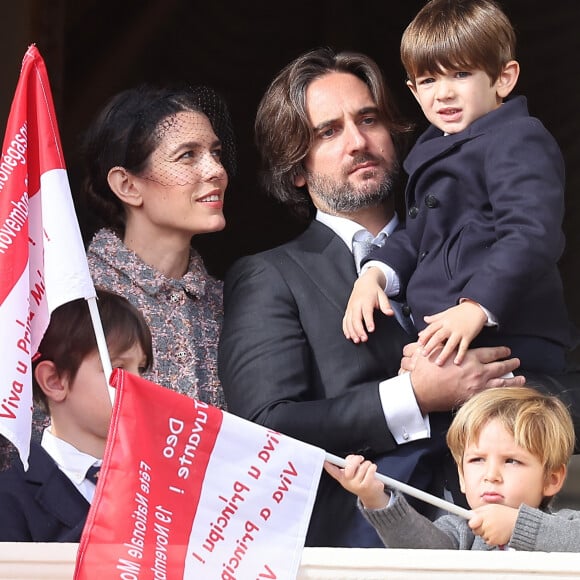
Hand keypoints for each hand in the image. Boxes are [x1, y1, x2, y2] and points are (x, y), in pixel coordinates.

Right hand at [324, 454, 388, 509]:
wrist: (371, 495)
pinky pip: (371, 469)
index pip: (334, 471)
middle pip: (351, 464)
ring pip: (364, 465)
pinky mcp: (368, 485)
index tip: (324, 461)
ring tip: (367, 470)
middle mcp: (349, 482)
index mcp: (343, 478)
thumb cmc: (361, 480)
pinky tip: (372, 473)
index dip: (328, 466)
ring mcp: (358, 485)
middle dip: (357, 459)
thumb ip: (349, 463)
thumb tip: (351, 459)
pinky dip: (373, 467)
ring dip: (367, 464)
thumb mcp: (352, 473)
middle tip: (360, 459)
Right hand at [343, 267, 391, 342]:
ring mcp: (350, 308)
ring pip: (349, 321)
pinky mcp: (347, 311)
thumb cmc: (374, 291)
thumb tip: (390, 313)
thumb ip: (386, 305)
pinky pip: (344, 321)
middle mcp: (356, 304)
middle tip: (364, 339)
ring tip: (357, 340)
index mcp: (365, 300)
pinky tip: (349, 336)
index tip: (371, 330)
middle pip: (355, 319)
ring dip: (352, 331)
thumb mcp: (382, 296)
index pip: (366, 312)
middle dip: (359, 330)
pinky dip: (345, 329)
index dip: (368, 321)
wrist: (364, 283)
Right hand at [408, 345, 524, 413]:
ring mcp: (476, 386)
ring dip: (513, 381)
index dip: (500, 351)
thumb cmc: (426, 370)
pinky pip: (492, 396)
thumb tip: (446, 337)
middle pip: (500, 367)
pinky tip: (507, 394)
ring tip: (522, 379)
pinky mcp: (472, 398)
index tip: (506, 350)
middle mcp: (476, 372)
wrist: (421, 390)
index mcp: (469, 358)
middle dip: (510, 363)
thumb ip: (445, 344)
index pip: (490, 353)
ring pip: (501, 383)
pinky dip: (502, 394)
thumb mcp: (435, 350)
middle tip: (517, 361)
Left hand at [419, 301, 486, 365]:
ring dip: (444, 354)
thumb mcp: (446, 313)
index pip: (431, 328)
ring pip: (450, 344)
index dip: (424, 336)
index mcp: (443, 321)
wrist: (476, 308)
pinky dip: (460, 355)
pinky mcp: (468, 336)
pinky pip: (464, 347)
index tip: (418, 344)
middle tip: (424, 354)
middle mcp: (450, 326)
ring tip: (438, 363)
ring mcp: (459, 332)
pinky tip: (456, 362)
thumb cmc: (460, 311)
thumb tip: (425, 319)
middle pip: (438, 337)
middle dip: (430, 346)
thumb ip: (435, 318)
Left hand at [469, 504, 517, 546]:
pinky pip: (488, 541)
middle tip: (485, 523)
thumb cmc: (504, 513)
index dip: (472, 522)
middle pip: (475, 530)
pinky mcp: (495, 541)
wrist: (517, 522)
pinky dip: (490, 538)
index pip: (471, 523)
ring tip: (493, 527)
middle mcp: (486, 526)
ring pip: (481, 536)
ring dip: (485, 533)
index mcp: (483, 516)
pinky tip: (496, 532)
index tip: (472, 521)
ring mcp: (491, 534)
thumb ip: (478, 511)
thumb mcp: (490, 507)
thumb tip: (469, 514)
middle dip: (478, 527)